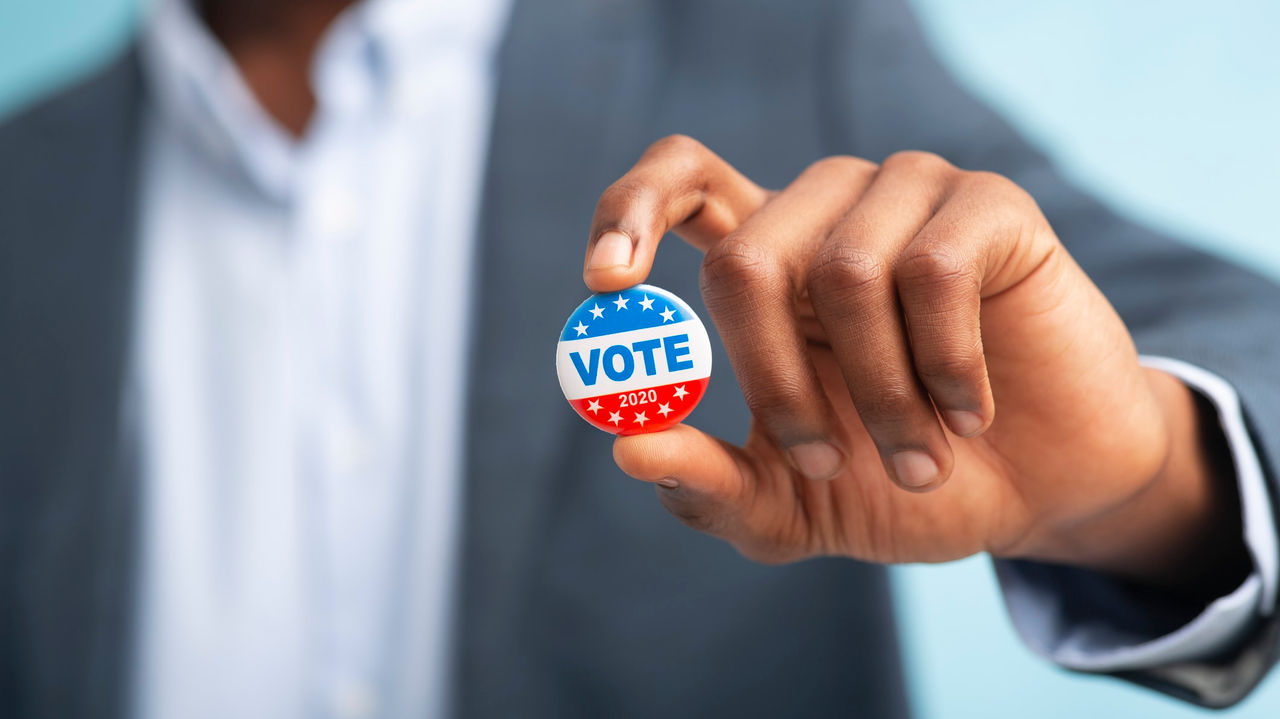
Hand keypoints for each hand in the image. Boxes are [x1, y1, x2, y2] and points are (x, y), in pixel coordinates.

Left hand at [584, 135, 1244, 586]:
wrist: (1040, 491)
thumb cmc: (901, 482)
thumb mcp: (790, 504)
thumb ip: (709, 485)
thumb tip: (625, 446)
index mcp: (767, 260)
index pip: (679, 183)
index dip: (629, 214)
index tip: (606, 287)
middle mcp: (826, 211)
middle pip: (746, 254)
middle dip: (775, 381)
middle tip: (818, 459)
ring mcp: (908, 197)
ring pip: (844, 270)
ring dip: (878, 395)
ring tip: (919, 454)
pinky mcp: (989, 206)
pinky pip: (936, 271)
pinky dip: (946, 367)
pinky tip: (970, 410)